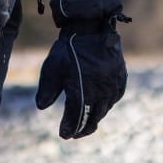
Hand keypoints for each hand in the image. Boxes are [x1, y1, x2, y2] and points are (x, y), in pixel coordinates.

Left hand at [34, 0, 128, 139]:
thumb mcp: (52, 68)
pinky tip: (100, 107)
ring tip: (86, 124)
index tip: (64, 135)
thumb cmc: (68, 49)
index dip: (70, 127)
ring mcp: (113, 85)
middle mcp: (101, 90)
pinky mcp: (121, 78)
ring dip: (95, 118)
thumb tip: (41, 107)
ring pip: (105, 109)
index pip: (76, 116)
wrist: (91, 28)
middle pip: (93, 117)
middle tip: (75, 134)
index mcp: (83, 90)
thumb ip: (47, 89)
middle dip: (83, 128)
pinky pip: (115, 98)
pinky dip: (106, 105)